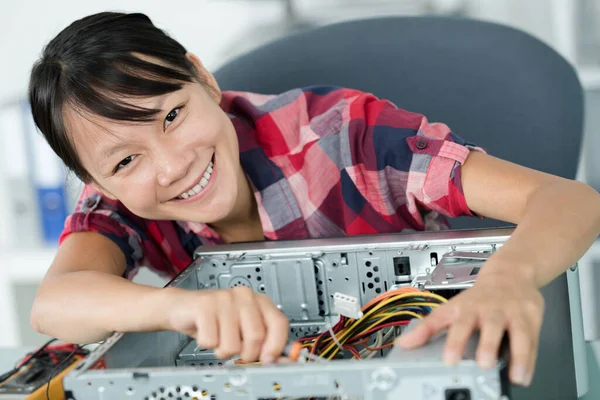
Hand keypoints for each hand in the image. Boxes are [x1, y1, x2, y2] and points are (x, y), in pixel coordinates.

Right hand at [165, 286, 288, 363]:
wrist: (183, 307)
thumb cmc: (216, 319)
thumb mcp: (243, 328)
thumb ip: (262, 341)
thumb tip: (276, 359)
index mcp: (259, 300)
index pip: (279, 323)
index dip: (275, 346)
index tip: (267, 359)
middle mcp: (245, 296)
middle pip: (256, 336)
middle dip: (246, 353)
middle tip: (237, 350)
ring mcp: (224, 299)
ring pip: (232, 343)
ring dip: (223, 350)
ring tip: (219, 338)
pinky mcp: (205, 306)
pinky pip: (211, 341)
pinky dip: (207, 344)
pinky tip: (206, 331)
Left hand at [394, 271, 543, 386]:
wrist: (510, 273)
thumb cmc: (478, 296)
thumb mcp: (451, 308)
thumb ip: (428, 328)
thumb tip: (404, 344)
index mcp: (468, 307)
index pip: (458, 323)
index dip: (453, 341)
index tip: (449, 359)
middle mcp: (490, 308)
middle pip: (490, 324)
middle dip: (488, 344)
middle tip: (484, 363)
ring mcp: (513, 312)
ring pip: (518, 332)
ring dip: (517, 354)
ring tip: (514, 374)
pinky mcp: (532, 318)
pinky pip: (533, 340)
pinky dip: (530, 359)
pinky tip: (525, 375)